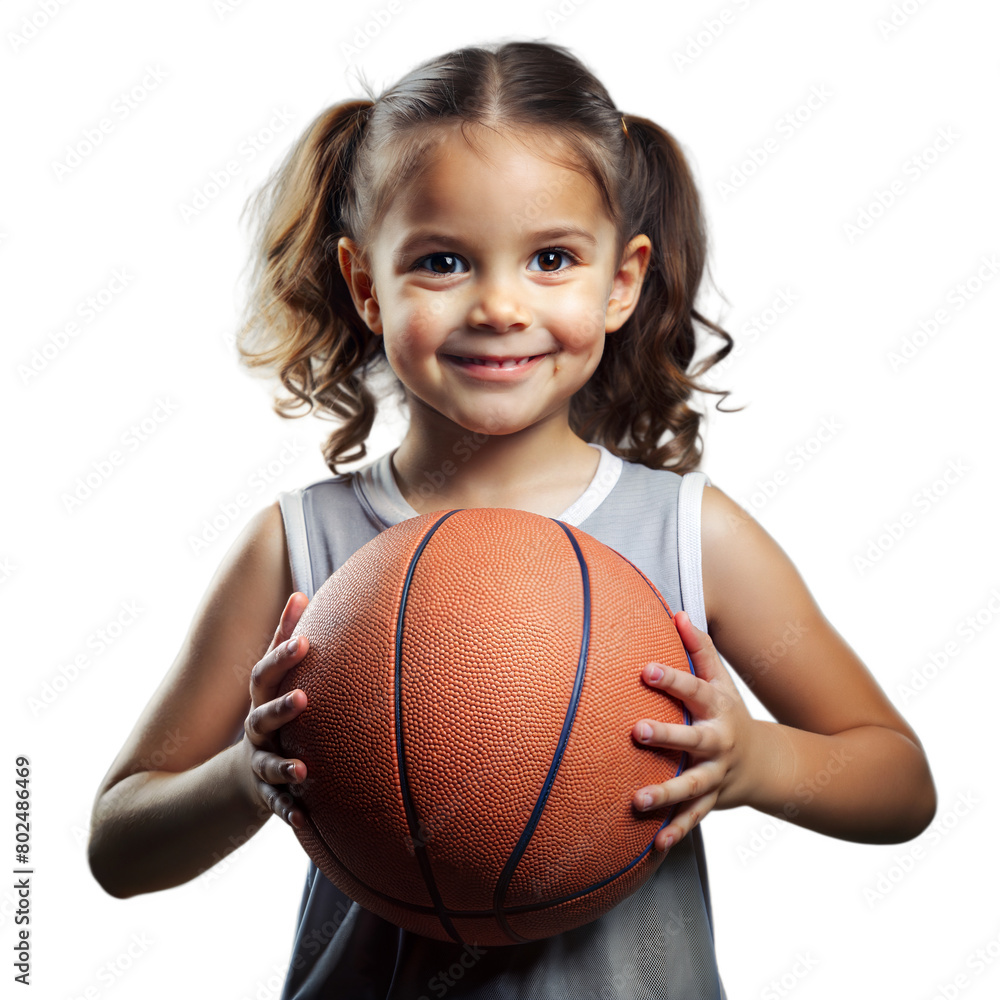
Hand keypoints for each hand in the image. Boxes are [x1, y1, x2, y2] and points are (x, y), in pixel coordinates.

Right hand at [238, 592, 310, 828]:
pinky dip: (289, 811)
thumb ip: (286, 640)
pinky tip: (306, 819)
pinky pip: (276, 805)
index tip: (306, 640)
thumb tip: (301, 593)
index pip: (267, 673)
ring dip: (284, 765)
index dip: (283, 656)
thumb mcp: (273, 681)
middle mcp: (255, 729)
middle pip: (263, 716)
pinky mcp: (266, 794)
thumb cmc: (268, 712)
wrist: (238, 774)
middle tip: (304, 697)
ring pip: (268, 763)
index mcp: (261, 699)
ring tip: (302, 769)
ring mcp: (258, 761)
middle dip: (281, 707)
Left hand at [632, 610, 754, 851]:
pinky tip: (655, 844)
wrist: (767, 763)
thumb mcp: (721, 681)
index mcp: (717, 708)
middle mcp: (718, 742)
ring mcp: (716, 774)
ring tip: (637, 800)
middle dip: (666, 735)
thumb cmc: (730, 712)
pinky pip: (694, 818)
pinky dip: (677, 831)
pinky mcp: (712, 801)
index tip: (645, 670)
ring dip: (665, 794)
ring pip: (691, 786)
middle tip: (635, 730)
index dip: (671, 679)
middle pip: (692, 738)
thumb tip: (676, 611)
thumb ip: (700, 648)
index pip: (694, 689)